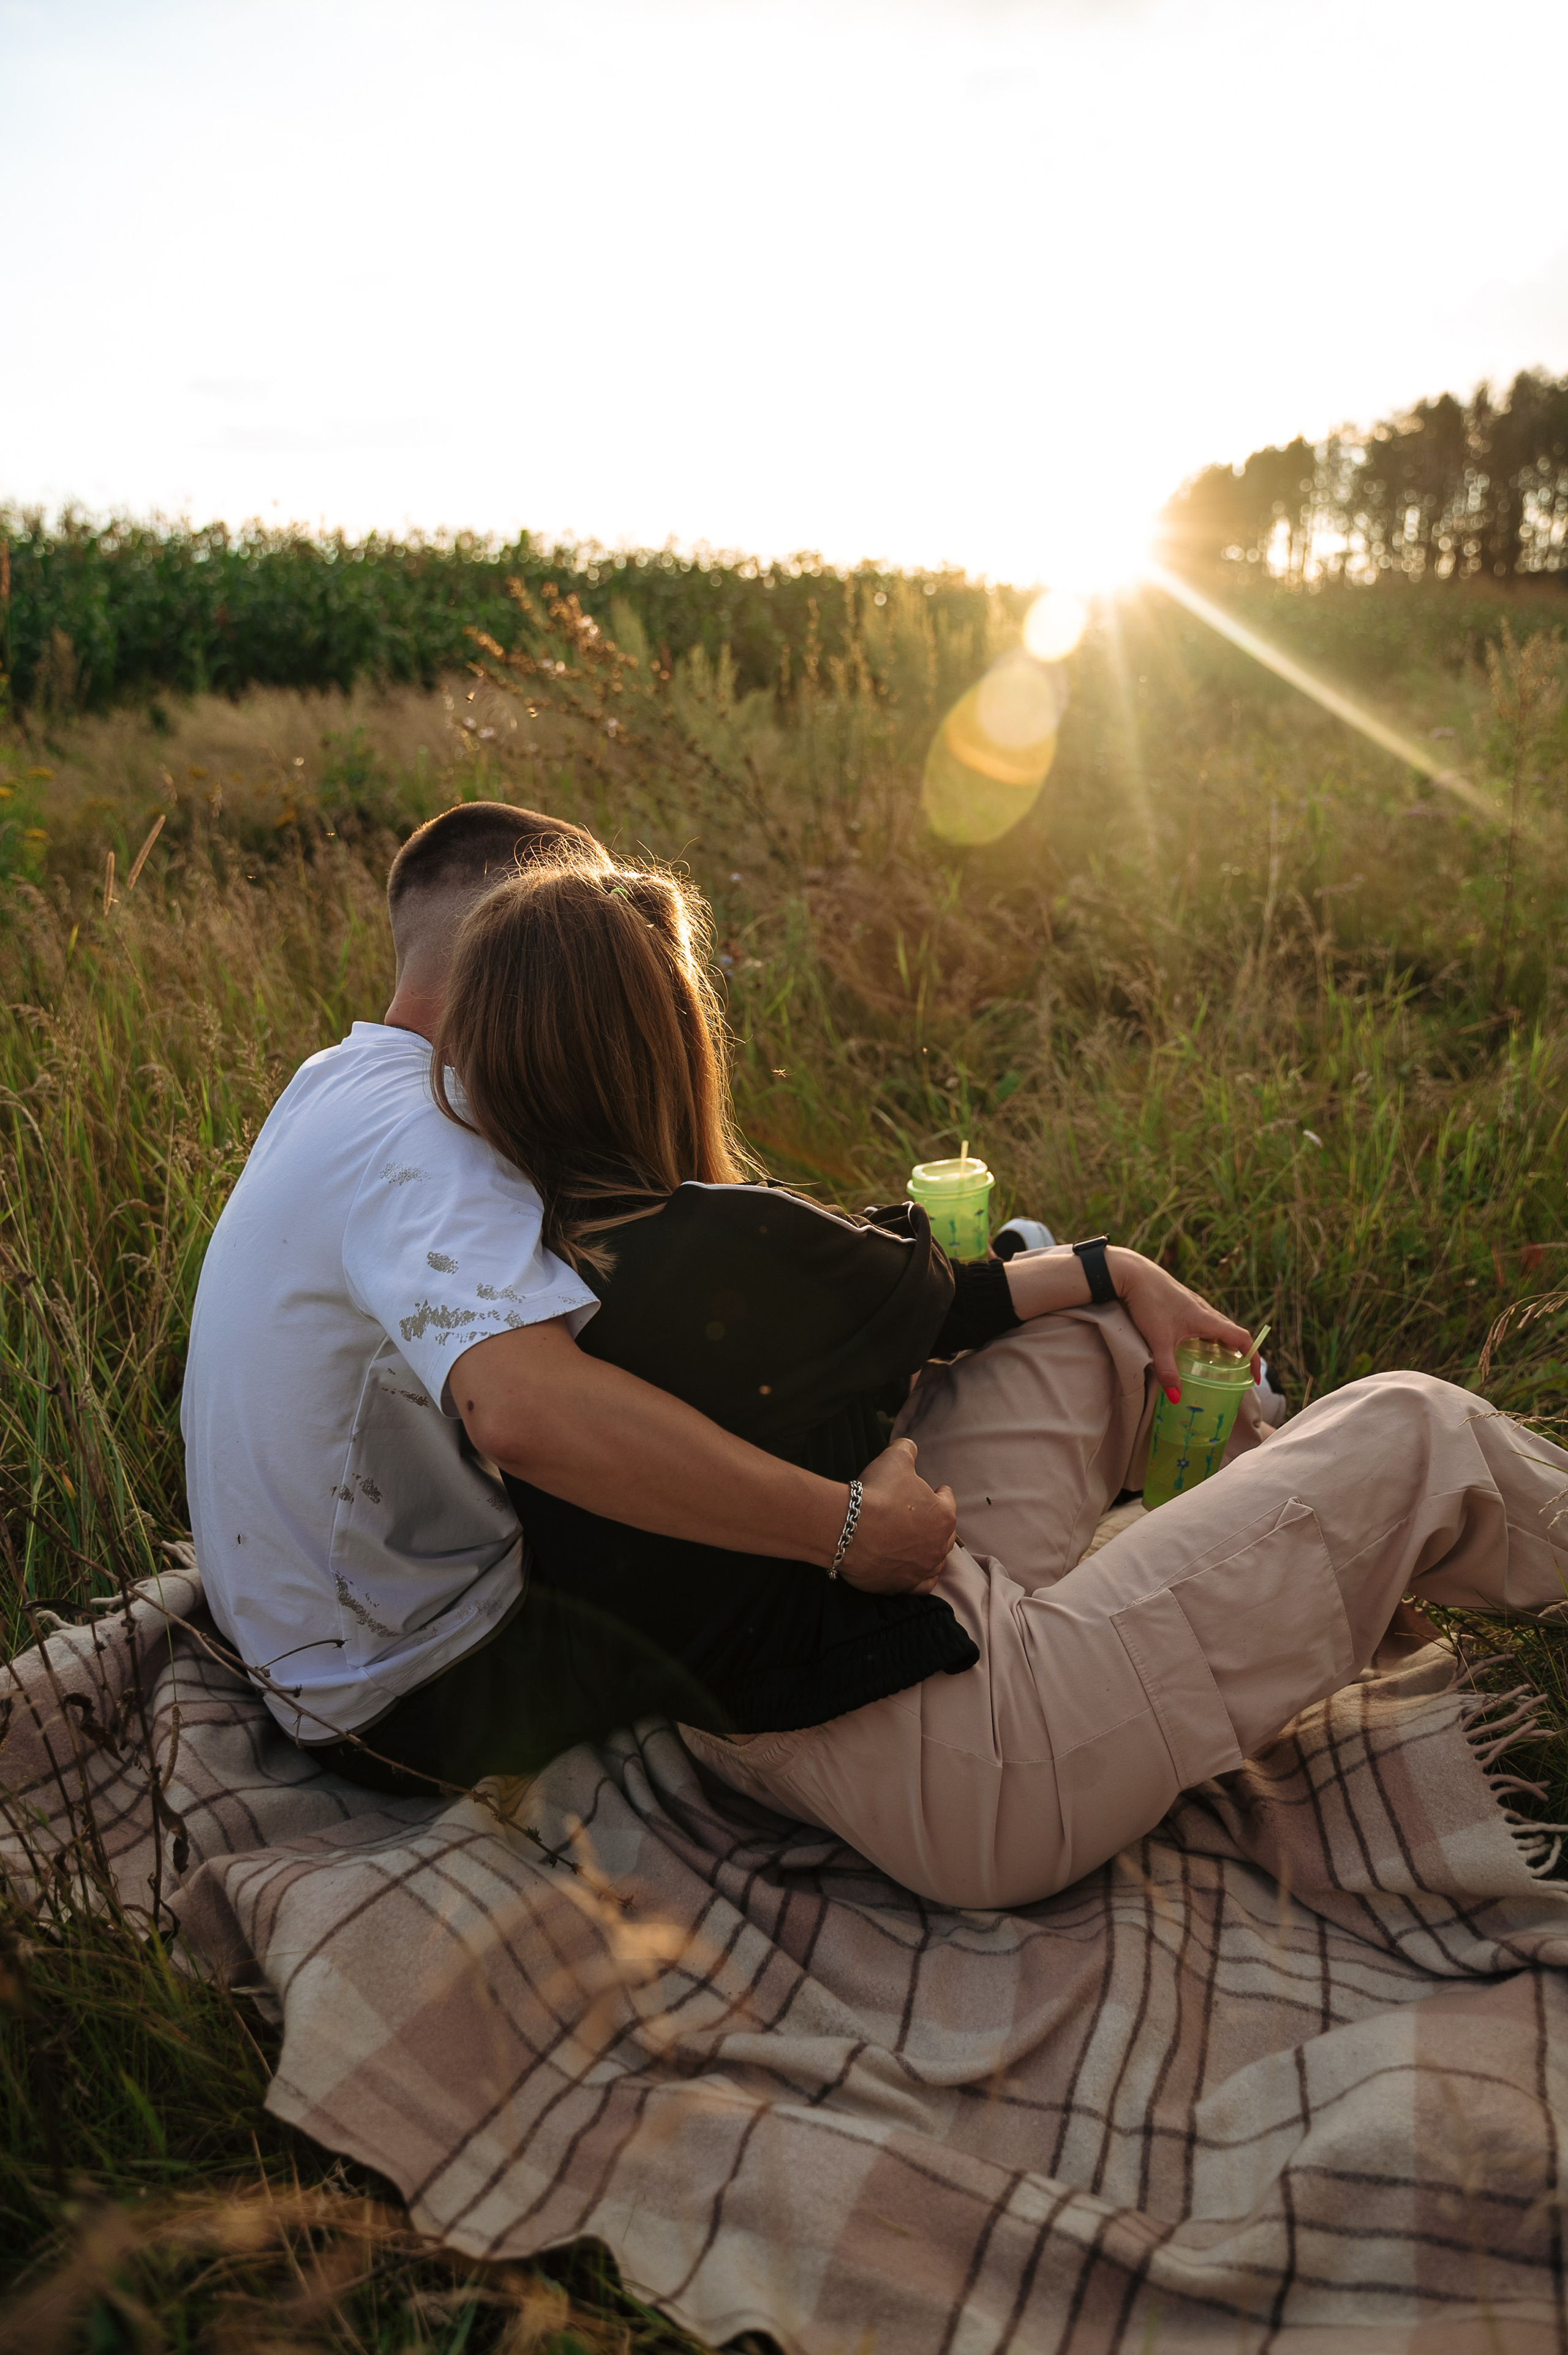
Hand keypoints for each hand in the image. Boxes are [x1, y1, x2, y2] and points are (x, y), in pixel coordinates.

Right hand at [838, 1438, 955, 1595]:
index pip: (947, 1500)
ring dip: (930, 1550)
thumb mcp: (895, 1458)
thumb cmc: (877, 1493)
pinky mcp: (904, 1585)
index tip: (934, 1489)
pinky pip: (922, 1585)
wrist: (848, 1528)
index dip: (939, 1492)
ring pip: (936, 1560)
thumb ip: (907, 1449)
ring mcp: (922, 1568)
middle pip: (944, 1533)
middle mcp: (939, 1545)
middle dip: (936, 1523)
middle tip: (921, 1516)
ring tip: (919, 1543)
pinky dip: (921, 1577)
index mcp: (944, 1515)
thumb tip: (910, 1446)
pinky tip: (914, 1569)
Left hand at [1107, 1247, 1258, 1398]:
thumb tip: (1177, 1398)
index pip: (1242, 1339)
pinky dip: (1206, 1338)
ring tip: (1217, 1365)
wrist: (1133, 1273)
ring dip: (1221, 1345)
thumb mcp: (1159, 1340)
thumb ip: (1168, 1370)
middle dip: (1238, 1355)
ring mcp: (1193, 1305)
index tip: (1254, 1376)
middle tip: (1237, 1374)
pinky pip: (1203, 1323)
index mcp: (1207, 1319)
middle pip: (1231, 1334)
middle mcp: (1205, 1311)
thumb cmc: (1149, 1302)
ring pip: (1216, 1328)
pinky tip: (1191, 1347)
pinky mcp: (1181, 1304)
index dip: (1253, 1358)